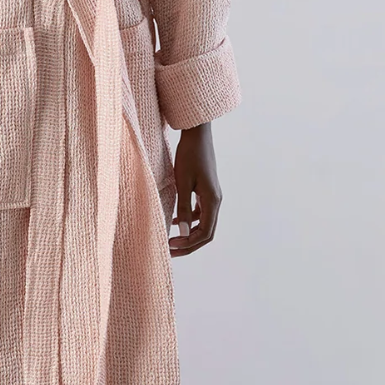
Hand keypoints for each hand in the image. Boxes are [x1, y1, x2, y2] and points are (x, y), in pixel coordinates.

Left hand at [168, 122, 220, 256]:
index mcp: (213, 200)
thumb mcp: (182, 182)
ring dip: (188, 234)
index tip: (170, 246)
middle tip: (169, 250)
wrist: (196, 134)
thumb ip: (184, 208)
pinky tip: (175, 221)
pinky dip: (189, 220)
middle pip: (206, 232)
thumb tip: (184, 234)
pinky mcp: (206, 190)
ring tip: (171, 240)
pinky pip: (200, 212)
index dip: (189, 244)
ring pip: (203, 224)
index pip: (205, 233)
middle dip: (189, 244)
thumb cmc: (189, 155)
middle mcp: (216, 200)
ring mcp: (212, 196)